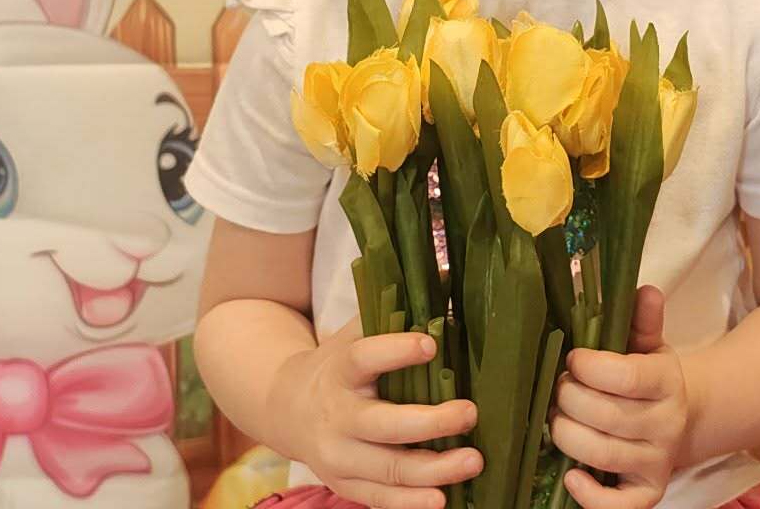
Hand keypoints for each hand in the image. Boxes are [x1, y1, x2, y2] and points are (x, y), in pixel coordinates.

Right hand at [283, 325, 483, 508]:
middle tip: (470, 413)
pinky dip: (410, 503)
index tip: (431, 344)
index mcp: (339, 371)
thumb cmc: (338, 366)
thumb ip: (394, 311)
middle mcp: (335, 416)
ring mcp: (337, 456)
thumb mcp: (355, 334)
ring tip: (474, 461)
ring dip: (432, 470)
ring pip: (387, 469)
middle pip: (381, 425)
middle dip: (428, 422)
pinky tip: (442, 500)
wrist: (286, 410)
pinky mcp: (343, 485)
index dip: (394, 351)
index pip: (363, 359)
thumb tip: (446, 273)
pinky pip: (379, 499)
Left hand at [550, 285, 689, 508]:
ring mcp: (657, 462)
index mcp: (667, 381)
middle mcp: (667, 424)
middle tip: (557, 389)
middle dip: (566, 399)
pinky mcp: (648, 493)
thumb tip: (646, 290)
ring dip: (564, 434)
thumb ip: (641, 319)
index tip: (572, 359)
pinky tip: (569, 475)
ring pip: (599, 453)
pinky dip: (587, 495)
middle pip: (603, 415)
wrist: (677, 420)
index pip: (623, 376)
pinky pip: (616, 506)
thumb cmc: (646, 378)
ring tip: (556, 418)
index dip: (587, 366)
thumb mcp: (646, 345)